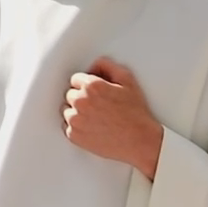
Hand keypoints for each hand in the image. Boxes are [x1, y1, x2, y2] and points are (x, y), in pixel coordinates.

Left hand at [63, 56, 163, 179]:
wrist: (140, 141)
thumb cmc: (136, 113)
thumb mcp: (128, 81)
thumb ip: (107, 66)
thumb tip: (94, 65)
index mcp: (91, 86)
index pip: (75, 79)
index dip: (87, 86)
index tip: (96, 94)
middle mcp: (80, 101)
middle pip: (70, 94)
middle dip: (81, 98)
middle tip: (98, 107)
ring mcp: (76, 119)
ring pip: (67, 110)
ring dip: (77, 112)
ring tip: (95, 118)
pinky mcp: (74, 135)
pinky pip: (67, 127)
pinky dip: (77, 127)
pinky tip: (91, 127)